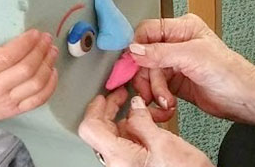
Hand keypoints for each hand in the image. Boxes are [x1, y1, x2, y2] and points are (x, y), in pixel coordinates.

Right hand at [0, 11, 59, 135]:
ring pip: (35, 84)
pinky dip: (50, 86)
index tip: (34, 32)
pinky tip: (53, 71)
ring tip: (52, 50)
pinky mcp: (14, 111)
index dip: (24, 44)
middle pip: (25, 70)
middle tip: (46, 37)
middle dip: (40, 51)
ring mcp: (5, 102)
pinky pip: (38, 100)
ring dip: (48, 65)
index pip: (5, 58)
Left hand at [79, 89, 212, 166]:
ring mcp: (126, 166)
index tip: (105, 95)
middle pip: (102, 131)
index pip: (91, 128)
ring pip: (116, 136)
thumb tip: (134, 106)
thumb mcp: (164, 141)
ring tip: (145, 110)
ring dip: (128, 119)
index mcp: (120, 157)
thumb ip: (143, 121)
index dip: (96, 108)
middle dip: (111, 109)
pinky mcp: (136, 166)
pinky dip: (136, 130)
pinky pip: (128, 144)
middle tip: (122, 95)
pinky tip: (149, 124)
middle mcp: (118, 164)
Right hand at [128, 14, 254, 127]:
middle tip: (149, 90)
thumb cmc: (230, 73)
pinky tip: (167, 104)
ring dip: (153, 90)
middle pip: (144, 56)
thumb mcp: (193, 57)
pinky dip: (157, 98)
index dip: (137, 48)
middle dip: (146, 76)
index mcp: (183, 28)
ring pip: (148, 74)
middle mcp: (177, 44)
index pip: (147, 31)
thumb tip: (135, 49)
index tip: (131, 65)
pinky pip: (155, 88)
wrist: (243, 99)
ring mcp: (175, 63)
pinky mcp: (175, 82)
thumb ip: (161, 52)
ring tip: (164, 100)